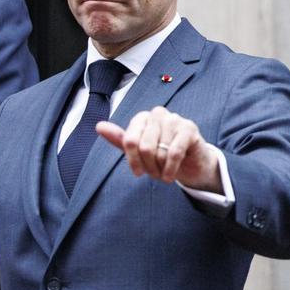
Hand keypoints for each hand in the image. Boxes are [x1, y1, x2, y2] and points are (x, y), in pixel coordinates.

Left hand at [97, 106, 220, 191]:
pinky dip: (171, 169)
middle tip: (154, 174)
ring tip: (164, 173)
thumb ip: (120, 139)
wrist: (190, 164)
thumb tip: (99, 126)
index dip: (132, 160)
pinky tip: (170, 176)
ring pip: (160, 151)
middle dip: (148, 166)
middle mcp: (157, 114)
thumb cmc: (161, 155)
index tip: (138, 173)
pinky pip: (175, 152)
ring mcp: (174, 119)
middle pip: (144, 147)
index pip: (129, 140)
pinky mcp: (189, 128)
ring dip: (161, 169)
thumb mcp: (138, 150)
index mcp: (142, 118)